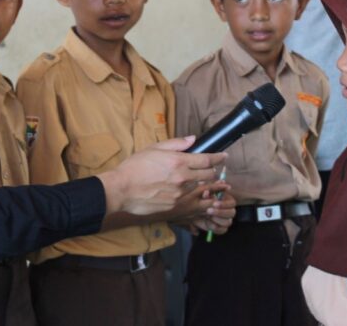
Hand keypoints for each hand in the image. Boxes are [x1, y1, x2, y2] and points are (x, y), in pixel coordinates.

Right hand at [96, 136, 226, 220]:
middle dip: (213, 171)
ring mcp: (180, 195)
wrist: (121, 190)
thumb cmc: (134, 167)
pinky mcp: (175, 207)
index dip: (218, 157)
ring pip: (202, 190)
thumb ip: (176, 144)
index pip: (207, 159)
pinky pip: (191, 202)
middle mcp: (183, 178)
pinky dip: (195, 198)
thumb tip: (193, 139)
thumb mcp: (153, 148)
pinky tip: (194, 197)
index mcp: (178, 161)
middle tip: (212, 169)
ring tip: (207, 184)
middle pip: (209, 175)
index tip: (224, 156)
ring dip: (206, 186)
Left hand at [175, 189, 235, 235]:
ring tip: (208, 216)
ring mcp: (226, 220)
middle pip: (232, 213)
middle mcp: (229, 211)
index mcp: (227, 201)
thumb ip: (205, 193)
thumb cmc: (201, 200)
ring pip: (228, 222)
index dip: (224, 204)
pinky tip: (208, 223)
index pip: (232, 203)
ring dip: (218, 220)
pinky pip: (223, 230)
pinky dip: (216, 228)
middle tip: (208, 210)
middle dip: (220, 212)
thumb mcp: (203, 195)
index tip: (214, 204)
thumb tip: (206, 192)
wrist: (195, 212)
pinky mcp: (222, 228)